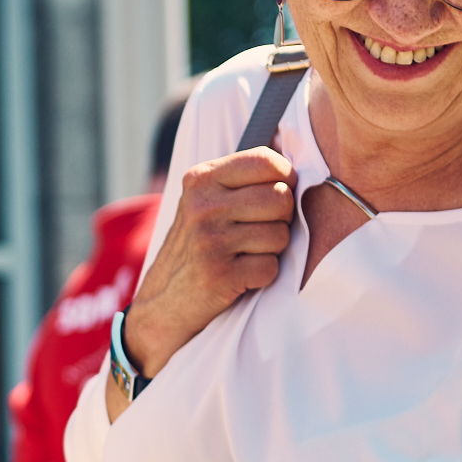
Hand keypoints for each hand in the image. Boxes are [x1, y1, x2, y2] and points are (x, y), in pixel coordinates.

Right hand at [118, 149, 297, 380]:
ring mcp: (209, 241)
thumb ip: (242, 181)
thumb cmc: (199, 245)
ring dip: (272, 249)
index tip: (276, 192)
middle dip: (281, 217)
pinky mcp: (218, 275)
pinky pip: (271, 268)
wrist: (165, 301)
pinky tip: (241, 275)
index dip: (284, 177)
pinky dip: (263, 275)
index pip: (265, 160)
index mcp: (200, 179)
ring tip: (246, 253)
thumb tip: (297, 171)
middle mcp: (202, 206)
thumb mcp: (206, 201)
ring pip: (280, 234)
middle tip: (259, 229)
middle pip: (280, 197)